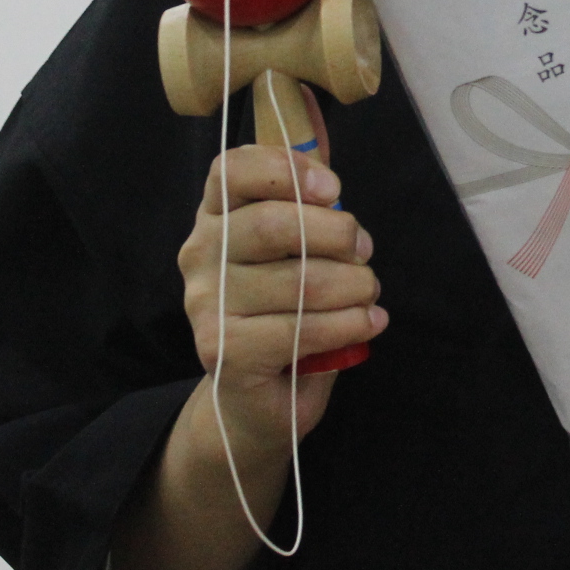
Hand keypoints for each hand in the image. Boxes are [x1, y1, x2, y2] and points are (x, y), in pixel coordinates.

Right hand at [175, 136, 384, 448]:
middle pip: (273, 225)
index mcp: (215, 217)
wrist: (255, 399)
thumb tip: (330, 170)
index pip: (232, 171)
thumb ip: (307, 209)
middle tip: (364, 252)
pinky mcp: (224, 350)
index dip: (286, 169)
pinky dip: (350, 324)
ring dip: (354, 286)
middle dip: (337, 234)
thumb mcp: (296, 251)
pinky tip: (367, 323)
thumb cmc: (284, 311)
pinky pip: (302, 329)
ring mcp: (206, 304)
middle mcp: (201, 254)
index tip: (332, 189)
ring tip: (368, 295)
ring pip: (299, 281)